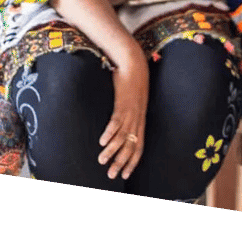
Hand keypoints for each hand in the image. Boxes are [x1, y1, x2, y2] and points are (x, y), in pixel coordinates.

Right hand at [98, 47, 148, 179]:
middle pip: (130, 147)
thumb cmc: (132, 84)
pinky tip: (102, 142)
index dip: (133, 162)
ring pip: (122, 137)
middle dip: (121, 162)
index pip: (139, 147)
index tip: (125, 175)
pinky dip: (109, 133)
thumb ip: (126, 115)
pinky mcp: (122, 104)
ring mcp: (130, 113)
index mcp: (140, 122)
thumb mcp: (132, 103)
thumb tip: (117, 126)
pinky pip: (116, 122)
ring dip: (112, 151)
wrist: (135, 66)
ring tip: (102, 161)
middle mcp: (137, 121)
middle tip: (111, 175)